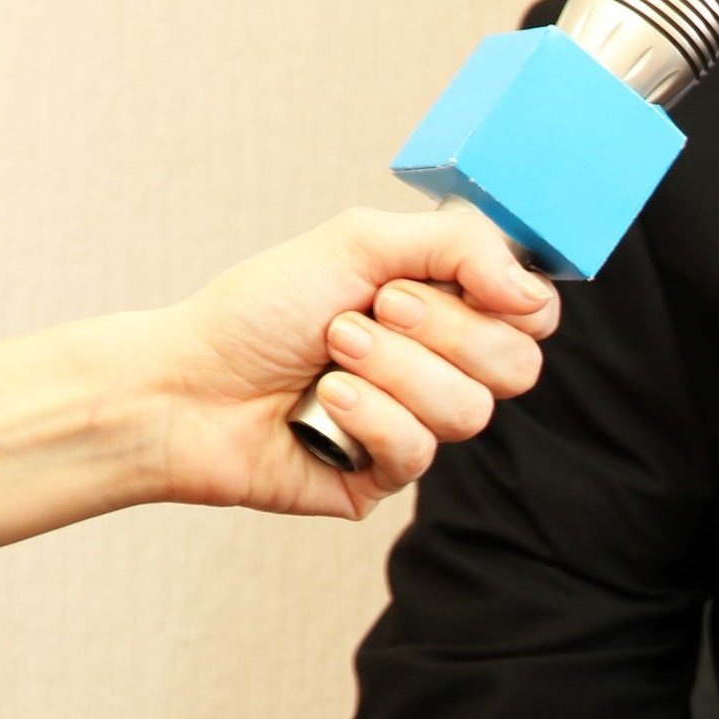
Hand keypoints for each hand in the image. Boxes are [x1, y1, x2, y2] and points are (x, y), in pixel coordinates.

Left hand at [148, 204, 559, 516]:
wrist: (182, 384)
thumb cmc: (257, 312)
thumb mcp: (357, 242)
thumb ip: (457, 244)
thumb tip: (531, 289)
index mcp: (444, 308)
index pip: (535, 314)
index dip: (511, 303)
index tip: (455, 283)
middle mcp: (442, 368)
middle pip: (518, 366)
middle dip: (439, 333)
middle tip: (371, 313)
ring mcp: (419, 426)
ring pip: (470, 412)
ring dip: (392, 372)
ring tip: (332, 357)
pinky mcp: (387, 477)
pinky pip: (418, 452)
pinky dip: (365, 417)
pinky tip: (322, 404)